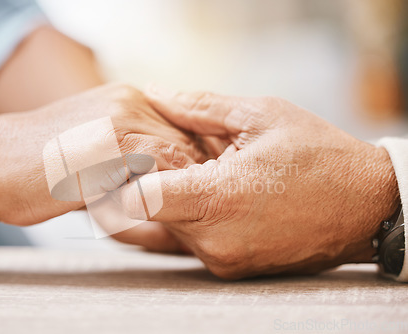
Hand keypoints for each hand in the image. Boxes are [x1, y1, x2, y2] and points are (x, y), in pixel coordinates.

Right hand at [0, 84, 204, 234]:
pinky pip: (164, 170)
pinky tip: (162, 217)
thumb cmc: (38, 167)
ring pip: (181, 156)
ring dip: (186, 190)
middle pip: (187, 142)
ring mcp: (124, 118)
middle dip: (195, 179)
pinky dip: (169, 196)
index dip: (192, 166)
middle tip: (195, 211)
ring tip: (183, 219)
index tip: (195, 194)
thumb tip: (168, 179)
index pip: (181, 131)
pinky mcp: (115, 143)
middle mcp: (131, 100)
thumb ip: (129, 154)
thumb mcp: (91, 147)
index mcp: (127, 99)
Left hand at [120, 89, 399, 278]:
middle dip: (145, 182)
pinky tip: (211, 193)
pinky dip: (190, 216)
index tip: (130, 155)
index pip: (136, 199)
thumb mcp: (261, 116)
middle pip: (146, 213)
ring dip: (170, 199)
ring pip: (166, 227)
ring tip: (195, 172)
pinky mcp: (230, 269)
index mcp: (217, 199)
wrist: (365, 206)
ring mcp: (222, 260)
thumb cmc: (319, 156)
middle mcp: (214, 240)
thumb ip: (199, 107)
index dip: (124, 175)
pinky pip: (190, 240)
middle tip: (163, 156)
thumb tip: (157, 92)